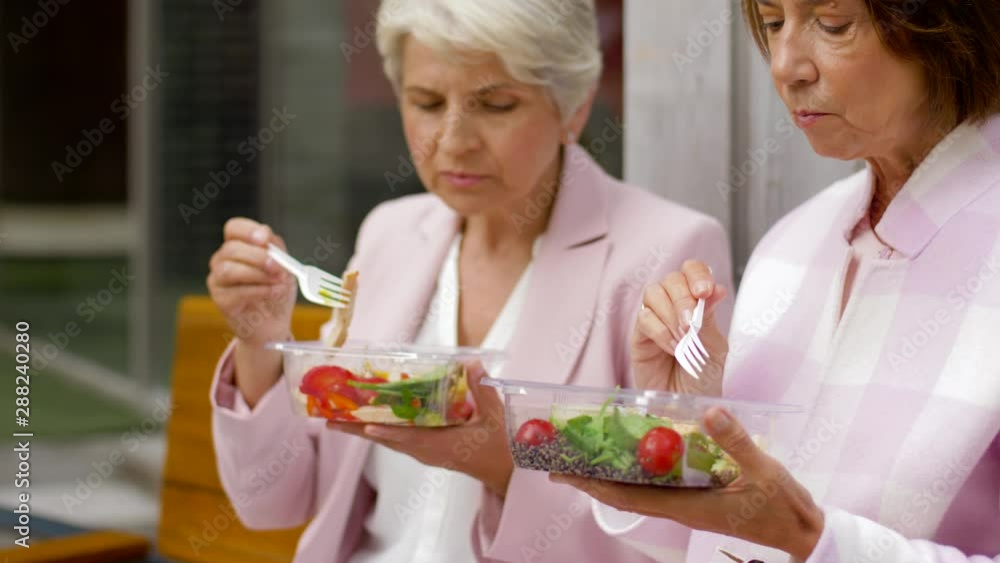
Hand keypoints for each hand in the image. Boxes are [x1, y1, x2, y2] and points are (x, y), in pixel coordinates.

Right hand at [207, 217, 296, 347]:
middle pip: (232, 249)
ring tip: (278, 281)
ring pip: (228, 269)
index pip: (234, 228)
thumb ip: (276, 249)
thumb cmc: (277, 288)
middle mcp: (223, 259)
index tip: (264, 240)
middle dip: (258, 256)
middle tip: (277, 266)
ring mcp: (218, 279)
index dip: (248, 230)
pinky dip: (259, 291)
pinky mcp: (220, 299)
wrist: (275, 320)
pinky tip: (274, 292)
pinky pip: (235, 292)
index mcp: (239, 244)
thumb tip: (266, 240)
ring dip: (258, 274)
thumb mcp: (284, 264)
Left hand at [327, 361, 513, 497]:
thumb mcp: (494, 416)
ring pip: (389, 440)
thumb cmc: (500, 447)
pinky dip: (381, 430)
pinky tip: (368, 420)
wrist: (505, 472)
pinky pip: (398, 440)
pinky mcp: (427, 450)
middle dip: (359, 429)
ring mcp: (425, 452)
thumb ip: (481, 389)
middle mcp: (427, 451)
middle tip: (330, 419)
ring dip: (364, 429)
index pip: (410, 438)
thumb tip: (469, 363)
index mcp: (443, 445)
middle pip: (388, 439)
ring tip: (338, 418)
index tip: (367, 426)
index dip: (388, 432)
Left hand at [551, 407, 823, 560]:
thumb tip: (709, 411)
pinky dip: (636, 474)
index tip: (563, 472)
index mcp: (686, 506)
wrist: (800, 529)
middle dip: (590, 479)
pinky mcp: (697, 500)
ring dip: (610, 476)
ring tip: (585, 455)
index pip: (627, 496)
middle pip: (623, 494)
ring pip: (637, 492)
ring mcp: (687, 505)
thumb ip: (736, 441)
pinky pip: (656, 488)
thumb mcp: (763, 470)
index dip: (592, 485)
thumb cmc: (781, 505)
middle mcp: (680, 508)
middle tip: (560, 459)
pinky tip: (632, 457)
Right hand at [633, 260, 728, 395]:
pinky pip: (644, 318)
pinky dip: (659, 331)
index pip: (692, 271)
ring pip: (653, 293)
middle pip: (672, 279)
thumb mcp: (713, 348)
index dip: (696, 275)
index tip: (704, 292)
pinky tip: (671, 348)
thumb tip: (718, 288)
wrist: (685, 406)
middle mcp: (674, 304)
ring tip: (682, 339)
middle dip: (683, 298)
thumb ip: (709, 318)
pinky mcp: (639, 334)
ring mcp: (655, 317)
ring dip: (670, 314)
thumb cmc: (702, 378)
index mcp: (698, 302)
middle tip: (690, 324)